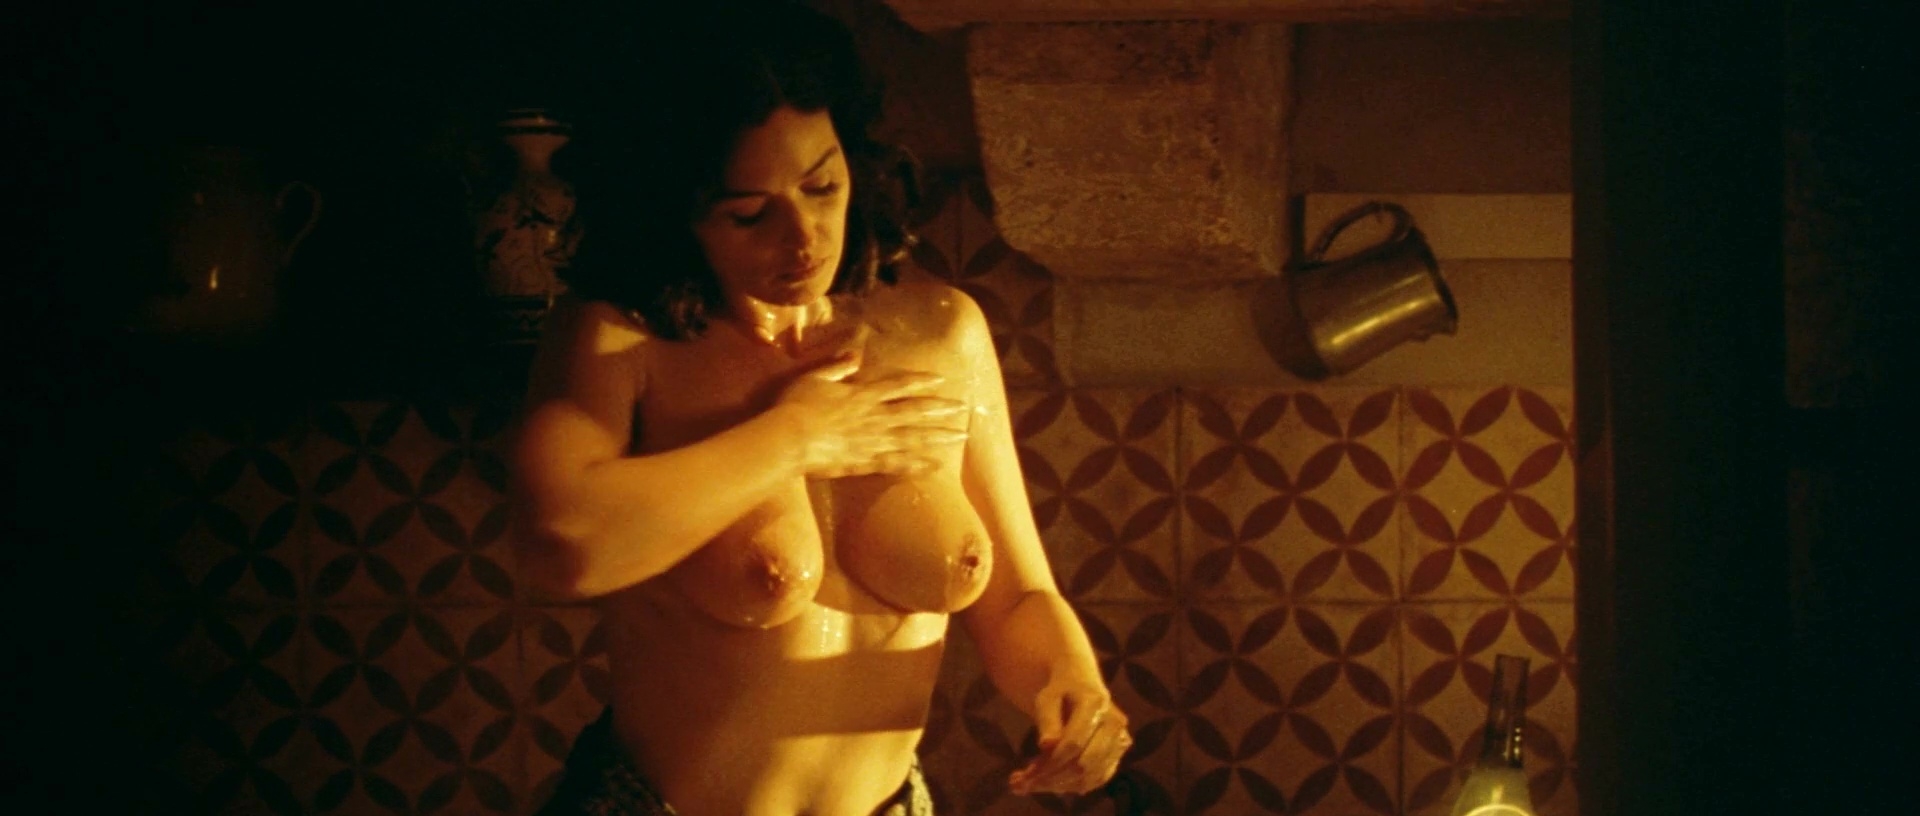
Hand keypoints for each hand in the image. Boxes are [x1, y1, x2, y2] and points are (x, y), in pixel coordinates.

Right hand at [775, 349, 967, 478]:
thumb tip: (856, 354)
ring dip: (939, 436)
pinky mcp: (866, 462)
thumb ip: (837, 367)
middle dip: (941, 409)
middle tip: (964, 409)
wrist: (788, 439)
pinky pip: (898, 464)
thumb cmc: (795, 406)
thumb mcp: (814, 378)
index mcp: (862, 394)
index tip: (940, 380)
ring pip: (914, 437)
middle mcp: (875, 416)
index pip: (898, 385)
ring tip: (961, 436)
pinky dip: (918, 465)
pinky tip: (936, 466)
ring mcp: (873, 440)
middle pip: (915, 411)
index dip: (920, 381)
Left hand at [1009, 674, 1131, 795]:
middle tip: (1021, 784)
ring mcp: (1120, 740)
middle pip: (1083, 765)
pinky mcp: (1117, 754)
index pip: (1073, 743)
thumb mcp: (1046, 698)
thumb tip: (1046, 745)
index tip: (1024, 775)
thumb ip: (1047, 720)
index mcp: (1095, 704)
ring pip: (1090, 777)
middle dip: (1051, 779)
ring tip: (1030, 784)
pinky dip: (1072, 786)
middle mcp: (1114, 723)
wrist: (1082, 683)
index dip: (1049, 764)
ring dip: (1058, 786)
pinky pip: (1097, 779)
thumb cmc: (1060, 690)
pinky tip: (1050, 783)